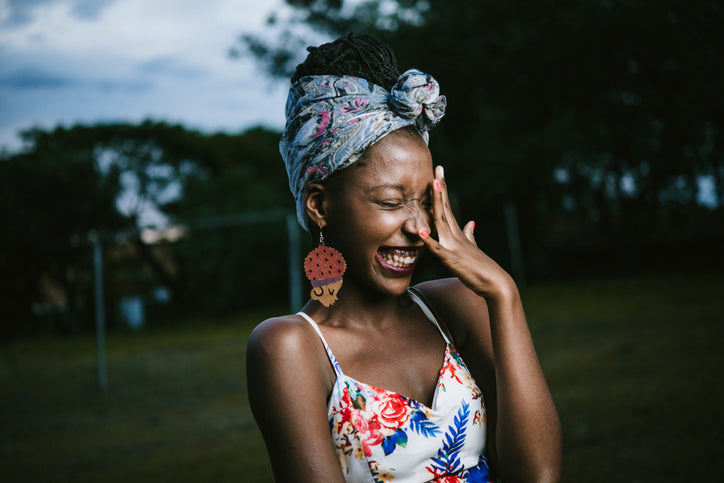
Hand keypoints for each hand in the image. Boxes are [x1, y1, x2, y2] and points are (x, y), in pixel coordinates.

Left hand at [420, 165, 514, 298]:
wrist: (495, 283)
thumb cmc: (482, 268)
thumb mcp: (473, 248)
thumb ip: (469, 235)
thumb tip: (470, 223)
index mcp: (458, 233)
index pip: (447, 207)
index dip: (442, 190)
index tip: (438, 173)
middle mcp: (455, 235)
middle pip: (444, 207)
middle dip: (440, 188)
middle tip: (437, 168)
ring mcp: (454, 246)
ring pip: (441, 221)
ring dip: (437, 203)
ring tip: (433, 185)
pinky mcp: (451, 260)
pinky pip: (437, 249)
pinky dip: (428, 240)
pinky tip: (420, 230)